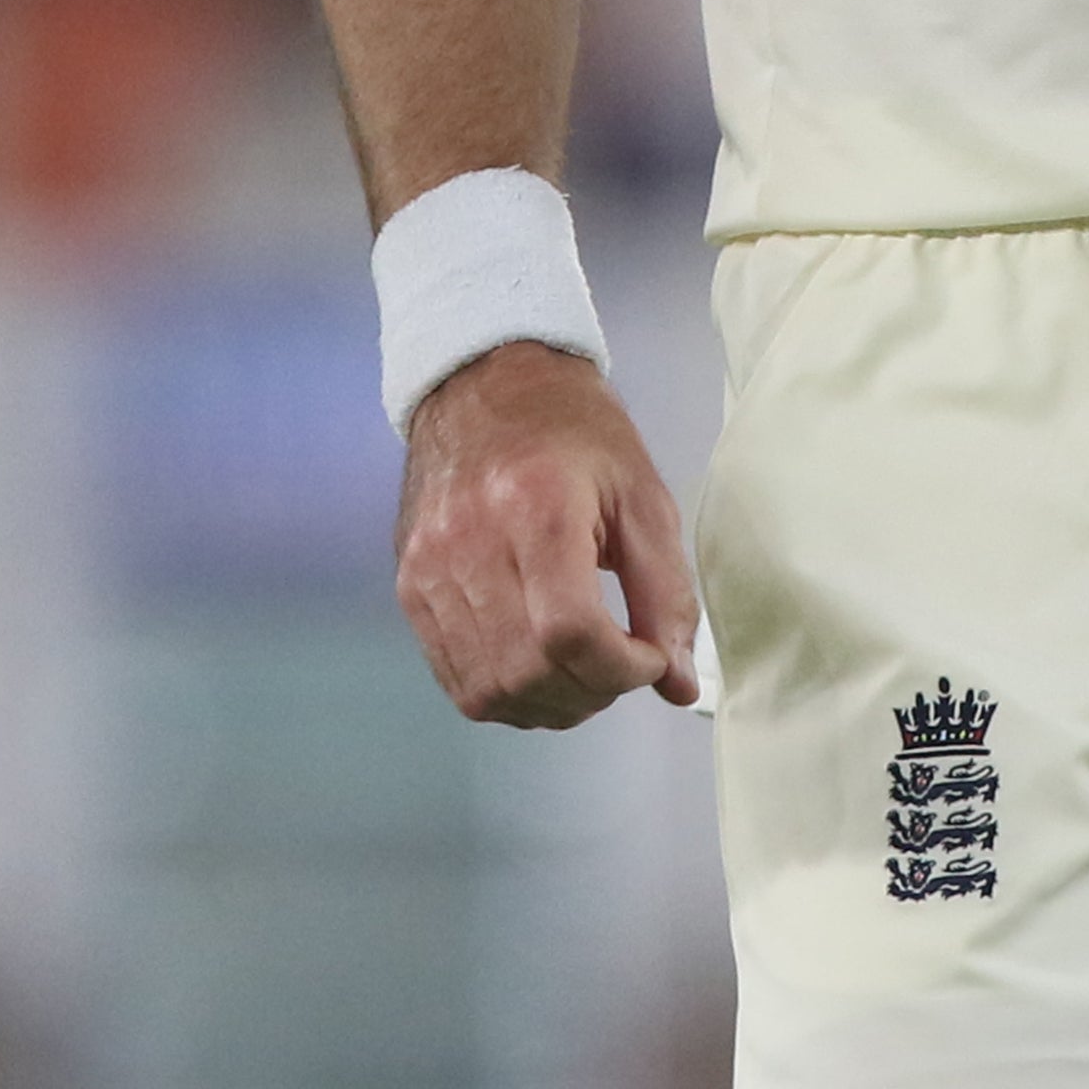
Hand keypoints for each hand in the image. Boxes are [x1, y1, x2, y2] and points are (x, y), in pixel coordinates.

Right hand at [392, 342, 700, 727]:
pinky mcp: (409, 588)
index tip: (652, 659)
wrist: (486, 384)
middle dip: (592, 693)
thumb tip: (679, 684)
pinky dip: (506, 694)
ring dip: (550, 704)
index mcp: (535, 508)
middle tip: (625, 667)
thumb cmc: (575, 431)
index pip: (570, 632)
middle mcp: (469, 546)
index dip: (621, 669)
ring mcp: (429, 572)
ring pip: (488, 691)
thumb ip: (666, 593)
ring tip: (586, 672)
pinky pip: (454, 678)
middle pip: (528, 672)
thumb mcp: (643, 495)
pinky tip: (541, 668)